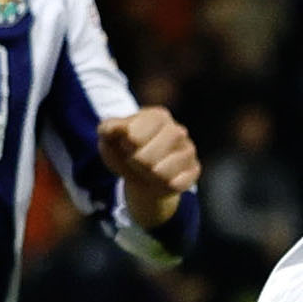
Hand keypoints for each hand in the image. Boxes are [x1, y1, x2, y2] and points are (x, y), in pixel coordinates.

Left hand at [99, 107, 201, 227]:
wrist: (139, 172)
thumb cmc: (124, 150)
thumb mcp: (109, 137)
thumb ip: (108, 128)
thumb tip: (118, 128)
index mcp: (158, 116)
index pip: (134, 137)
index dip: (125, 146)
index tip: (126, 144)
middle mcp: (178, 130)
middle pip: (147, 158)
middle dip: (136, 164)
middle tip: (136, 160)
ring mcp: (189, 150)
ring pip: (162, 173)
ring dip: (148, 176)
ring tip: (148, 170)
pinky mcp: (194, 170)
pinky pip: (176, 184)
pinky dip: (163, 186)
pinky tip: (161, 179)